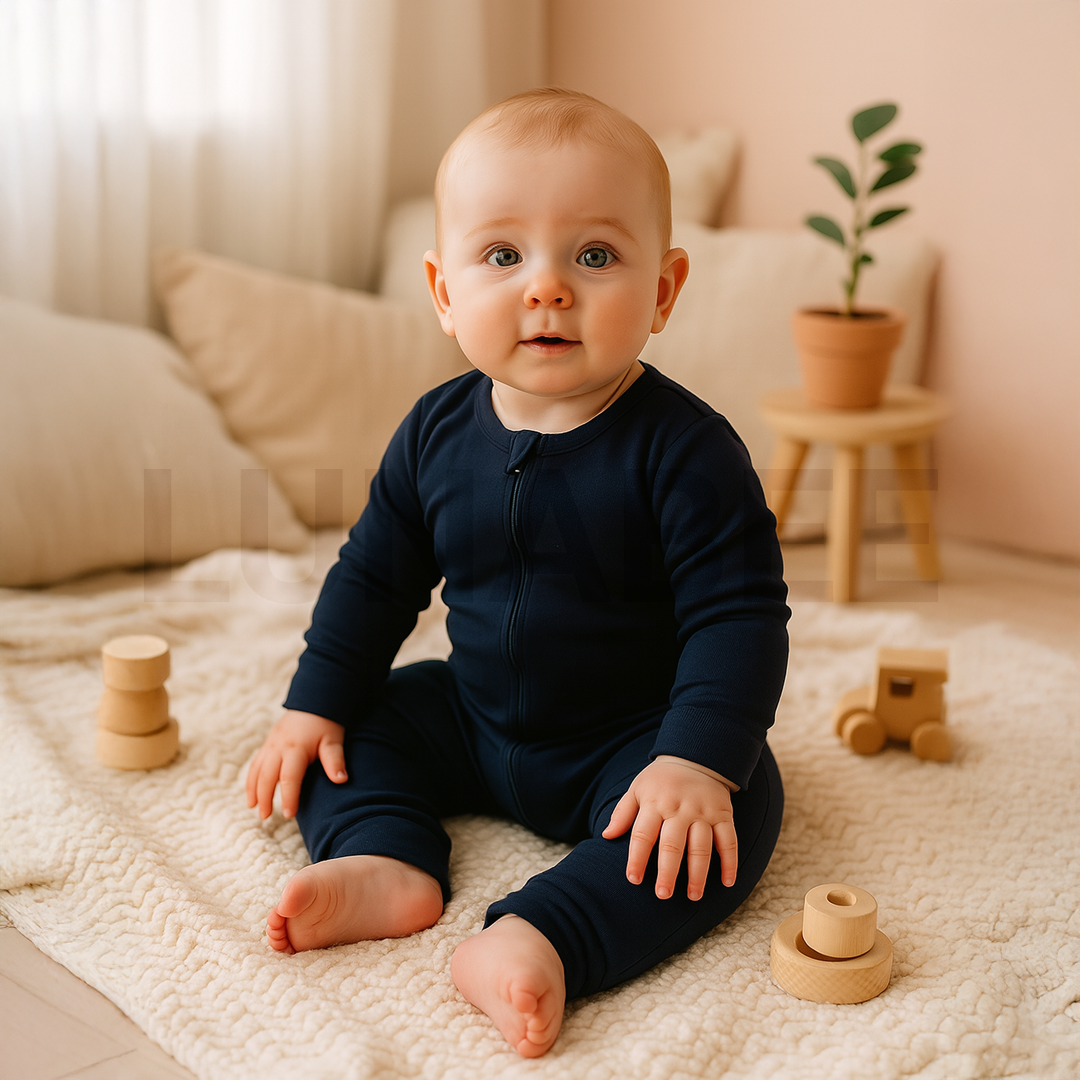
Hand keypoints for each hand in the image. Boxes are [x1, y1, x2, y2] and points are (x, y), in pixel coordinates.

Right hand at [245, 710, 346, 819]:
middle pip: (267, 776)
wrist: (313, 701)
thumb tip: (341, 780)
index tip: (289, 814)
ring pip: (256, 770)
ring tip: (254, 808)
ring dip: (253, 790)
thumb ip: (335, 760)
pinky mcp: (267, 744)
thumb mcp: (333, 740)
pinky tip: (252, 793)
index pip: (289, 777)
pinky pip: (255, 763)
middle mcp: (279, 747)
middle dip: (265, 798)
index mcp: (296, 748)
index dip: (289, 797)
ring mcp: (270, 745)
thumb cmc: (326, 724)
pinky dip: (251, 779)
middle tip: (265, 817)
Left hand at [601, 755, 737, 899]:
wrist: (696, 755)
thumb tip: (606, 835)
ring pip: (701, 846)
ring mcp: (703, 812)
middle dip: (667, 872)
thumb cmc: (661, 779)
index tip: (633, 879)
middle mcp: (679, 808)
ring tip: (693, 896)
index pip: (643, 834)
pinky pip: (729, 840)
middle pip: (672, 844)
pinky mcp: (723, 814)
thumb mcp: (637, 788)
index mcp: (654, 802)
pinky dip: (730, 862)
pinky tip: (727, 883)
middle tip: (663, 895)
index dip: (637, 858)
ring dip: (698, 874)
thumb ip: (623, 812)